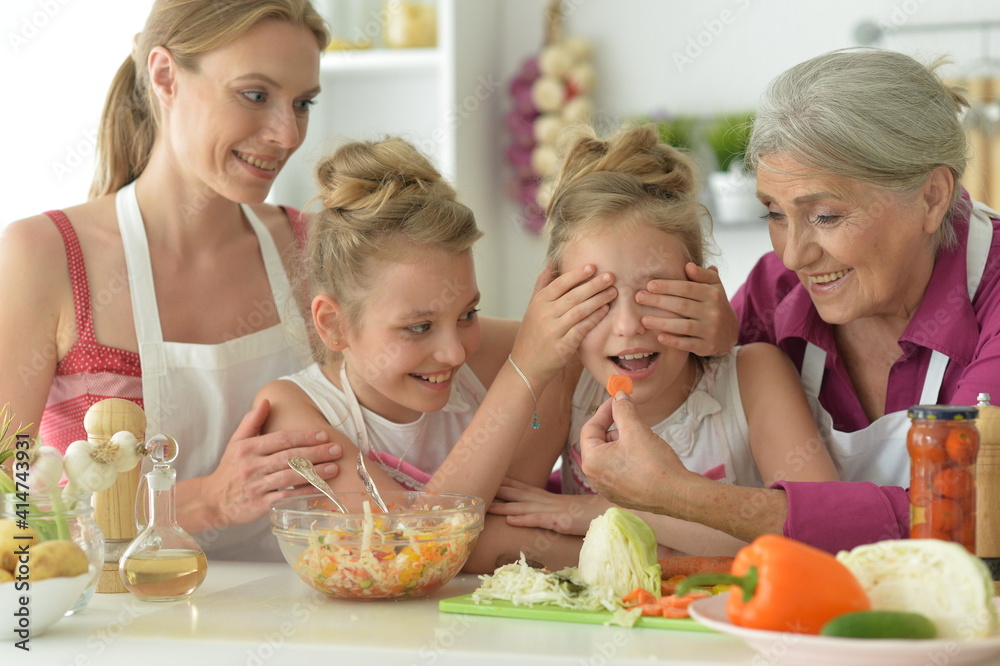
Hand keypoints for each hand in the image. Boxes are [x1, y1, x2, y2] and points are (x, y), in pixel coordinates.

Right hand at [193, 400, 342, 529]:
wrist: (213, 500)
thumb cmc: (230, 469)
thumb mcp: (236, 442)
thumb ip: (252, 422)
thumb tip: (266, 400)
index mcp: (247, 448)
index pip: (281, 439)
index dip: (304, 436)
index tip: (324, 434)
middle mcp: (251, 466)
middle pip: (289, 457)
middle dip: (316, 453)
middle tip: (336, 450)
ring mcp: (255, 486)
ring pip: (289, 477)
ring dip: (314, 473)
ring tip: (334, 468)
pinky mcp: (259, 505)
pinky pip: (285, 497)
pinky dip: (303, 493)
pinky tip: (319, 489)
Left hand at [488, 477, 608, 535]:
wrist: (612, 513)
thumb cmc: (590, 514)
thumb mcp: (566, 512)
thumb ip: (551, 511)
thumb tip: (541, 513)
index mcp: (546, 498)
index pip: (520, 488)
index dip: (502, 484)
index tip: (485, 479)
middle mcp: (546, 501)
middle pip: (516, 494)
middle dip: (495, 491)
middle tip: (475, 487)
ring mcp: (552, 510)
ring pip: (522, 507)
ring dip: (503, 506)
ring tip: (485, 506)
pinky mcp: (559, 521)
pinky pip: (538, 520)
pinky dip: (523, 519)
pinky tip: (510, 520)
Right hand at [510, 261, 614, 383]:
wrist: (525, 365)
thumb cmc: (532, 334)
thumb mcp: (532, 307)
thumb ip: (542, 284)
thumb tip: (551, 261)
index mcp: (538, 303)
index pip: (559, 284)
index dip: (577, 274)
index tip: (592, 266)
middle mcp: (545, 314)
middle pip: (573, 296)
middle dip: (594, 285)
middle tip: (610, 276)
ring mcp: (554, 331)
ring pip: (580, 311)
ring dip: (598, 300)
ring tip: (612, 292)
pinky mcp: (563, 346)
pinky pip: (582, 328)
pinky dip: (594, 318)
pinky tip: (605, 310)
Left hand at [579, 392, 695, 515]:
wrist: (677, 495)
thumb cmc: (653, 464)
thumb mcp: (636, 430)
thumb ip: (623, 410)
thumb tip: (619, 396)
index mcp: (592, 462)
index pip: (590, 428)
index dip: (604, 411)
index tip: (617, 401)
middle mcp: (595, 478)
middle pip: (600, 442)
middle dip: (616, 428)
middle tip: (634, 420)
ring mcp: (608, 489)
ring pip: (611, 456)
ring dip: (624, 443)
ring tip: (644, 440)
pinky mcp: (622, 495)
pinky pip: (620, 470)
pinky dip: (629, 459)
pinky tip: (646, 457)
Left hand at [637, 263, 737, 356]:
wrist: (729, 332)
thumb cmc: (713, 304)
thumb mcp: (713, 286)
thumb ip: (702, 275)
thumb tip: (688, 266)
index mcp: (713, 294)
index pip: (687, 288)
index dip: (667, 286)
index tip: (649, 285)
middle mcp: (714, 312)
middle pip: (682, 305)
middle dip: (658, 301)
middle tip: (638, 298)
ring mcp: (711, 330)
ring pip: (684, 326)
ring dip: (662, 323)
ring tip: (644, 320)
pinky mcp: (707, 346)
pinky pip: (688, 344)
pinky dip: (674, 341)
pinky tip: (659, 337)